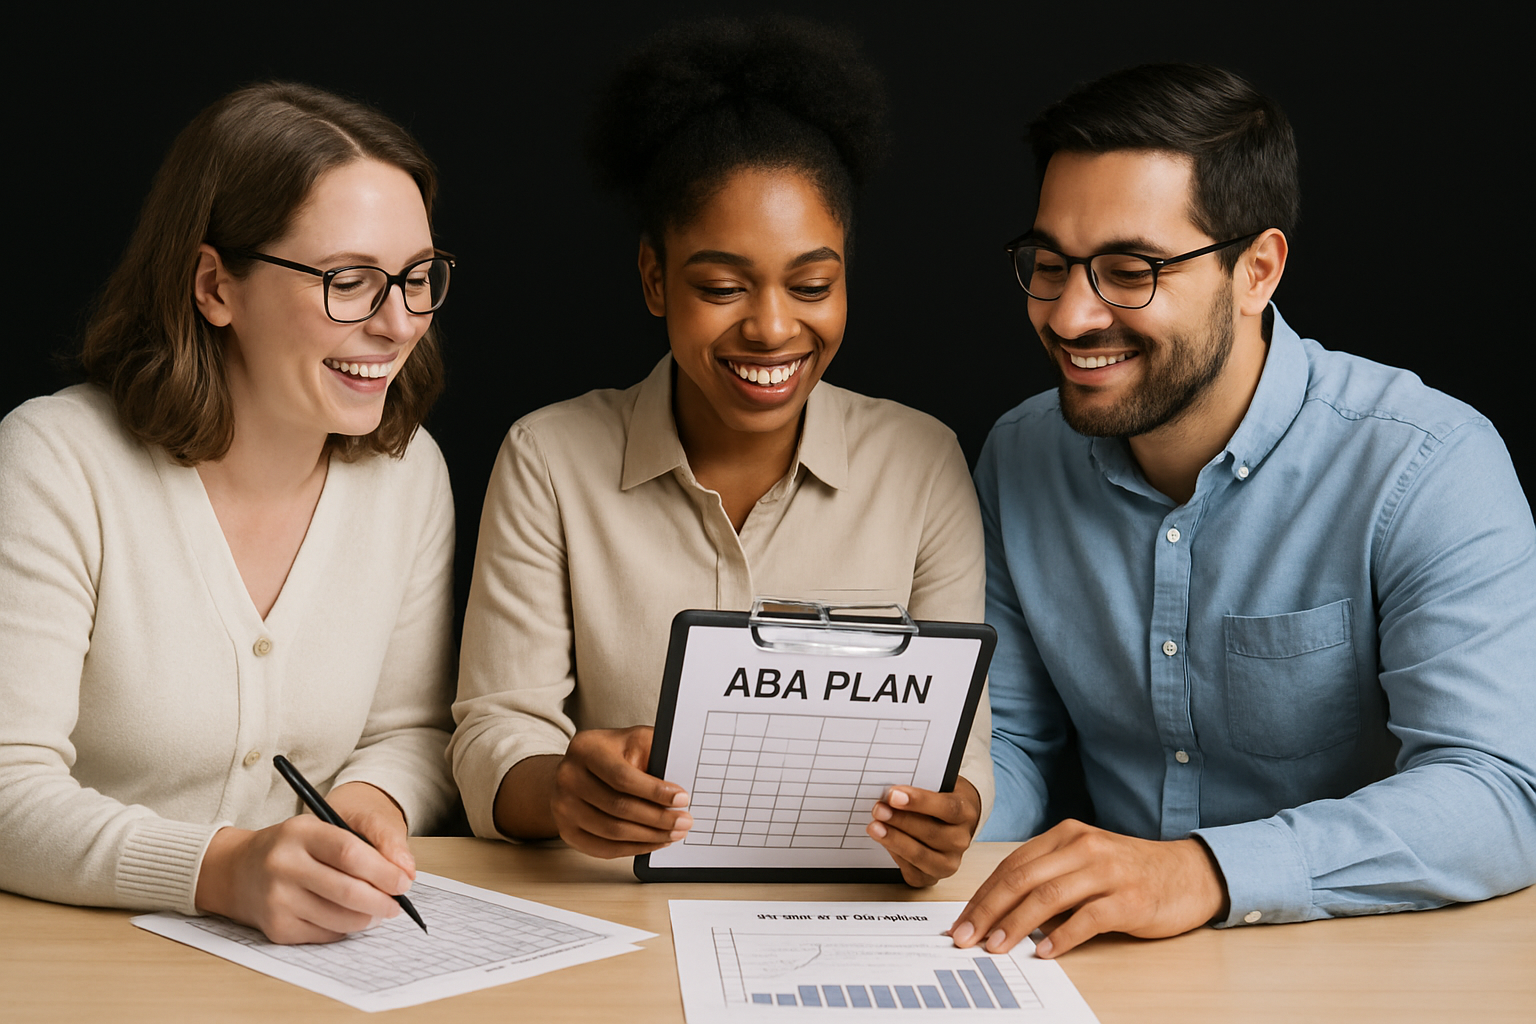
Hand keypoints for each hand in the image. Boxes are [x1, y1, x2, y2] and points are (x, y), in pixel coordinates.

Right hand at [194, 795, 413, 944]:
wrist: (237, 871)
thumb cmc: (291, 848)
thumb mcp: (319, 829)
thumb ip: (362, 844)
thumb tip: (403, 874)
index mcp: (300, 832)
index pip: (350, 852)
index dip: (383, 870)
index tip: (403, 881)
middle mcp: (284, 865)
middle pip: (346, 890)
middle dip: (381, 901)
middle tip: (396, 905)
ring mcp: (277, 899)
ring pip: (338, 918)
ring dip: (367, 919)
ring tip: (377, 912)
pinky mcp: (275, 927)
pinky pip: (324, 934)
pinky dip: (344, 929)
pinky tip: (348, 918)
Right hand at [548, 726, 691, 858]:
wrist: (578, 770)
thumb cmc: (613, 753)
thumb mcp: (634, 740)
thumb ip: (655, 753)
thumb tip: (681, 779)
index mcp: (585, 748)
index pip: (622, 776)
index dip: (654, 791)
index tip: (681, 799)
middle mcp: (568, 777)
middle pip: (617, 807)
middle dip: (658, 818)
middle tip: (684, 821)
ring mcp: (563, 807)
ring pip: (612, 831)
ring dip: (649, 836)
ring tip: (673, 833)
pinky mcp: (566, 831)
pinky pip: (603, 848)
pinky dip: (633, 849)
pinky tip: (653, 842)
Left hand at [867, 777, 980, 885]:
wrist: (952, 822)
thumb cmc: (939, 799)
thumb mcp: (937, 785)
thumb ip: (920, 786)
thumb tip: (891, 791)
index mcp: (966, 813)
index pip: (947, 808)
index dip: (919, 801)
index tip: (894, 795)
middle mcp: (960, 840)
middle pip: (931, 833)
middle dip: (900, 821)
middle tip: (879, 809)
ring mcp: (948, 862)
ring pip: (920, 855)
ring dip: (894, 840)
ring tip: (874, 827)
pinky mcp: (933, 878)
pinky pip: (912, 872)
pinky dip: (895, 856)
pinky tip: (884, 843)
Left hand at [948, 819, 1227, 957]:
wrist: (1189, 874)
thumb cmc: (1130, 872)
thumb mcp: (1084, 863)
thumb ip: (1047, 879)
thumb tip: (1000, 913)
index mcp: (1066, 835)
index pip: (1012, 865)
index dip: (983, 894)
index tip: (962, 920)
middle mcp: (1083, 847)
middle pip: (1023, 878)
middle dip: (988, 909)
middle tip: (966, 936)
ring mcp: (1107, 872)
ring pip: (1048, 896)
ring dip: (1016, 924)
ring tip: (995, 945)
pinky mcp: (1129, 899)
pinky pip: (1087, 918)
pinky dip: (1061, 937)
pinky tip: (1043, 951)